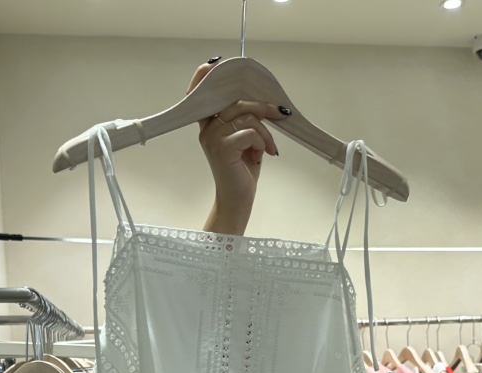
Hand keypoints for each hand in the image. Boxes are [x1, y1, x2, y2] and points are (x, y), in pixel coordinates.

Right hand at [187, 59, 291, 235]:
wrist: (238, 200)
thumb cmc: (242, 170)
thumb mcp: (244, 140)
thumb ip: (244, 119)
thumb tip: (263, 99)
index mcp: (208, 124)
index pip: (200, 93)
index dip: (206, 76)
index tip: (217, 63)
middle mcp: (206, 128)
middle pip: (236, 101)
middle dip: (263, 106)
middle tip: (281, 114)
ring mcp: (212, 137)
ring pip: (247, 116)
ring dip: (266, 132)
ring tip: (270, 149)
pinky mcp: (222, 148)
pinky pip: (251, 132)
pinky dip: (263, 143)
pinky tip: (264, 156)